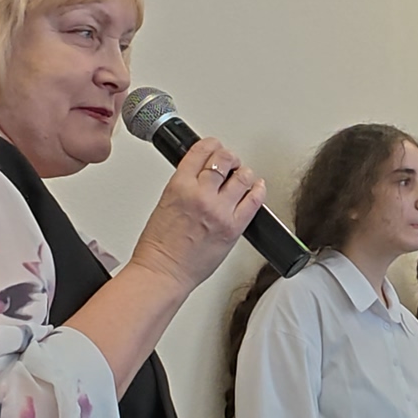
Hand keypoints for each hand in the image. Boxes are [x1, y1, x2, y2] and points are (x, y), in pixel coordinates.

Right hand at [129, 137, 265, 289]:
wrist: (163, 272)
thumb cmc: (159, 246)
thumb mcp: (165, 203)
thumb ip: (185, 187)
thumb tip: (201, 177)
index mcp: (179, 186)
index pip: (201, 152)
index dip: (211, 145)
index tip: (214, 146)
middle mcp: (201, 195)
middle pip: (224, 160)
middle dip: (229, 158)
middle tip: (230, 162)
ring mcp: (219, 211)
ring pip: (243, 177)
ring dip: (244, 173)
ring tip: (242, 176)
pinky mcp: (233, 228)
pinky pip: (254, 201)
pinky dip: (258, 190)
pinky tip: (257, 188)